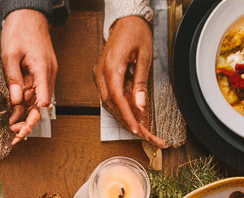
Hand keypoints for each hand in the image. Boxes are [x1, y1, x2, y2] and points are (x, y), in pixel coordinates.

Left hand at [0, 9, 56, 145]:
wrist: (29, 15)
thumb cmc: (21, 30)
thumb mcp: (10, 55)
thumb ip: (13, 79)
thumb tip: (15, 101)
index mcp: (43, 70)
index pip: (43, 99)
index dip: (34, 116)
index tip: (23, 129)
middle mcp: (48, 74)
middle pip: (41, 104)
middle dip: (29, 122)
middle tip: (16, 135)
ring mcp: (46, 74)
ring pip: (37, 100)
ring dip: (25, 114)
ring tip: (12, 127)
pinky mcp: (42, 73)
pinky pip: (35, 91)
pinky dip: (26, 102)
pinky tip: (15, 112)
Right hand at [96, 15, 166, 147]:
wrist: (126, 20)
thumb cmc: (136, 33)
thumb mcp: (144, 57)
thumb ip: (140, 82)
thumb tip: (140, 104)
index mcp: (111, 68)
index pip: (118, 99)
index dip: (128, 116)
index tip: (137, 129)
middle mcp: (101, 73)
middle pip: (111, 104)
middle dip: (126, 119)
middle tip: (142, 131)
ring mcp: (100, 73)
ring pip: (108, 101)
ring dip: (122, 113)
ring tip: (138, 123)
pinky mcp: (102, 74)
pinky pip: (108, 94)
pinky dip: (118, 104)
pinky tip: (129, 110)